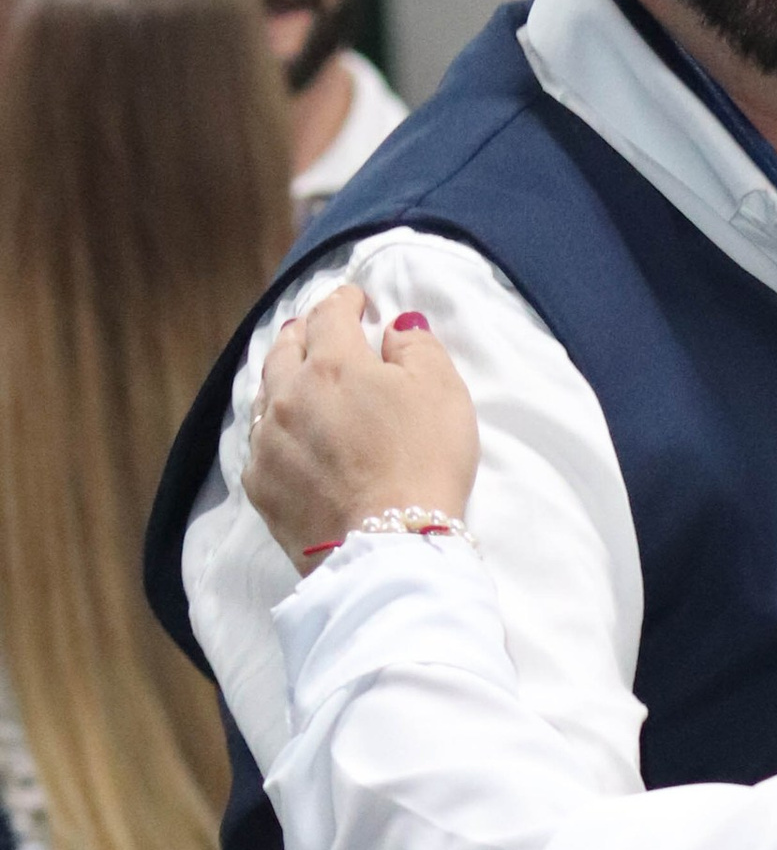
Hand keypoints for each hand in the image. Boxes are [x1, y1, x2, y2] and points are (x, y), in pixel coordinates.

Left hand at [245, 283, 480, 568]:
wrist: (389, 549)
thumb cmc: (424, 467)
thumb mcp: (443, 394)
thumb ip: (418, 347)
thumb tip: (396, 327)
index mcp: (334, 363)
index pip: (331, 313)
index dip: (346, 300)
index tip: (357, 301)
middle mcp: (290, 393)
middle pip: (287, 346)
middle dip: (305, 332)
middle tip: (318, 331)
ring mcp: (268, 439)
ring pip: (266, 391)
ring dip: (283, 376)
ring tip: (296, 377)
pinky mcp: (261, 484)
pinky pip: (260, 442)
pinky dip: (274, 428)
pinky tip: (286, 435)